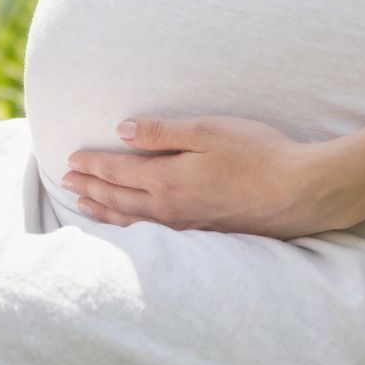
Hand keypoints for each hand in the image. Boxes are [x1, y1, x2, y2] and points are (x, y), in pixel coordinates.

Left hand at [60, 113, 350, 238]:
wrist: (298, 192)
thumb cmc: (257, 153)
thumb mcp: (207, 130)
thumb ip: (162, 132)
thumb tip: (122, 130)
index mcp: (167, 180)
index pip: (118, 172)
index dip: (93, 164)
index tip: (71, 157)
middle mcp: (170, 209)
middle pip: (118, 199)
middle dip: (90, 188)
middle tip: (66, 180)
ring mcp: (186, 226)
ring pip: (132, 221)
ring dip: (103, 211)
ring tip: (83, 204)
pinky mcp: (202, 234)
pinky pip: (151, 233)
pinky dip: (129, 228)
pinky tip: (129, 226)